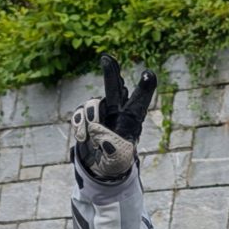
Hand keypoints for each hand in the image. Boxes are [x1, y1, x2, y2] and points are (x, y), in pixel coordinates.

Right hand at [71, 54, 156, 179]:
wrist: (101, 170)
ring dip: (91, 114)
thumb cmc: (116, 163)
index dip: (145, 87)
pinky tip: (82, 138)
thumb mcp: (118, 159)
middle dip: (111, 72)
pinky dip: (79, 123)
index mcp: (132, 121)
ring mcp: (100, 114)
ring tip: (92, 134)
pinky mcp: (85, 119)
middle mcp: (117, 112)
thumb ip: (109, 144)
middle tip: (106, 58)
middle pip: (115, 88)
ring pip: (94, 102)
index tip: (149, 74)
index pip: (140, 102)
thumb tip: (95, 129)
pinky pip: (79, 113)